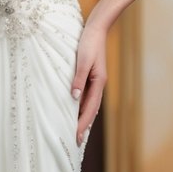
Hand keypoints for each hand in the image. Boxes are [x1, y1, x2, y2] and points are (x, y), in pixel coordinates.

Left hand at [71, 20, 107, 144]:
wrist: (96, 29)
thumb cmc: (88, 43)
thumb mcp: (82, 61)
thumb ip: (78, 79)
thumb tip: (74, 97)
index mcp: (98, 83)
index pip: (89, 109)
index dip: (82, 124)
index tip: (76, 136)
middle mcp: (98, 85)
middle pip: (91, 111)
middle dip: (84, 126)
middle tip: (76, 141)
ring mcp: (95, 82)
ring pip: (89, 105)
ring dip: (83, 119)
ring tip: (76, 132)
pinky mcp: (91, 78)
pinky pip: (87, 97)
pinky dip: (82, 108)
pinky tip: (76, 112)